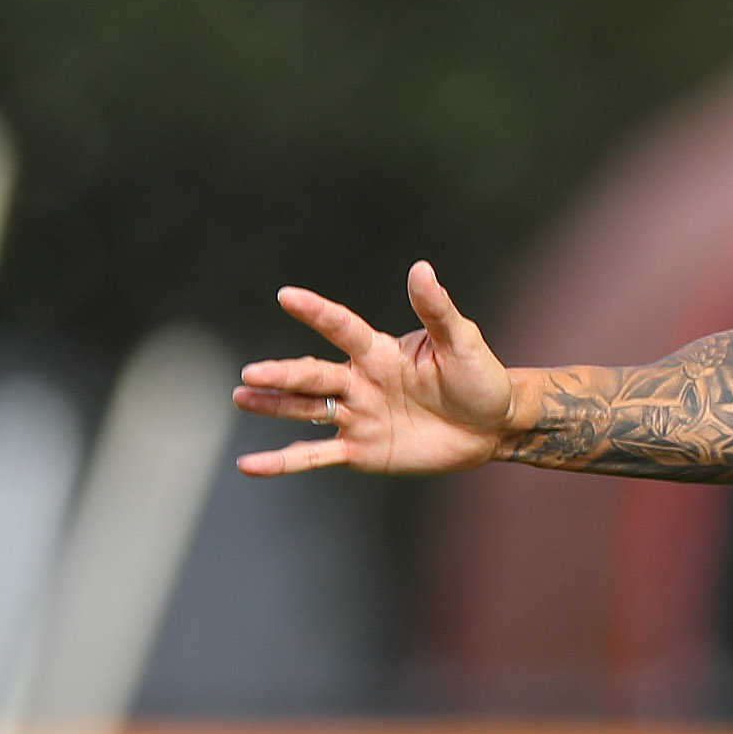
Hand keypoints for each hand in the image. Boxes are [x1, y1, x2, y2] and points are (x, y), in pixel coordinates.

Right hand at [232, 261, 518, 475]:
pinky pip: (315, 456)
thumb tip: (420, 268)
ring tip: (241, 397)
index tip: (287, 295)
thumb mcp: (462, 341)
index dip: (316, 312)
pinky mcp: (361, 450)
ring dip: (273, 405)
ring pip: (305, 410)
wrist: (491, 426)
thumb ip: (437, 309)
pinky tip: (249, 465)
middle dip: (283, 375)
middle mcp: (360, 381)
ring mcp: (358, 416)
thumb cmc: (479, 376)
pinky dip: (282, 461)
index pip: (341, 327)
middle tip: (250, 373)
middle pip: (314, 376)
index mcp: (379, 351)